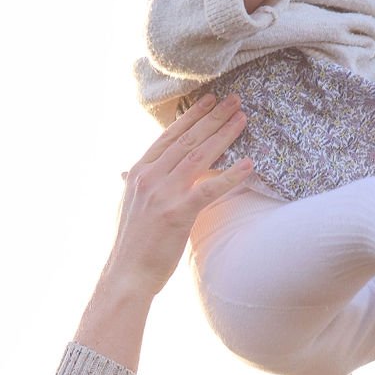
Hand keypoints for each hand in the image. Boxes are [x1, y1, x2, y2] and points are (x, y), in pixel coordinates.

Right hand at [74, 94, 252, 367]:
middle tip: (234, 100)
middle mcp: (150, 177)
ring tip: (242, 118)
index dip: (191, 117)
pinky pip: (209, 190)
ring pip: (199, 156)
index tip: (208, 101)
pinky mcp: (178, 214)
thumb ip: (133, 186)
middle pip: (187, 140)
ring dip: (224, 135)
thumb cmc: (131, 245)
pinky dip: (230, 176)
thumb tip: (126, 173)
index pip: (169, 136)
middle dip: (212, 118)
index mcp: (138, 172)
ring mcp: (164, 194)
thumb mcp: (127, 207)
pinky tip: (248, 165)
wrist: (126, 274)